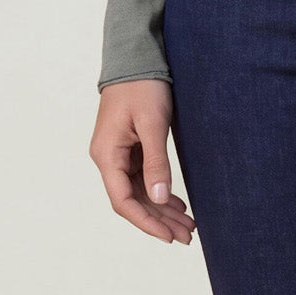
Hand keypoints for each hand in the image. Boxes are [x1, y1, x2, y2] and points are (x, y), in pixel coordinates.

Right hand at [91, 80, 196, 244]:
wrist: (135, 58)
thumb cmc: (142, 86)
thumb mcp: (153, 124)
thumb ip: (156, 162)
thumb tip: (158, 198)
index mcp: (107, 155)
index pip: (123, 201)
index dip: (146, 222)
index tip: (170, 236)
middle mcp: (108, 158)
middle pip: (133, 201)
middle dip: (160, 221)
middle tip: (188, 236)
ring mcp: (118, 154)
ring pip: (140, 192)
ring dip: (162, 209)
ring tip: (189, 225)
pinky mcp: (129, 148)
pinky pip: (143, 178)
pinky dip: (160, 192)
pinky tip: (178, 204)